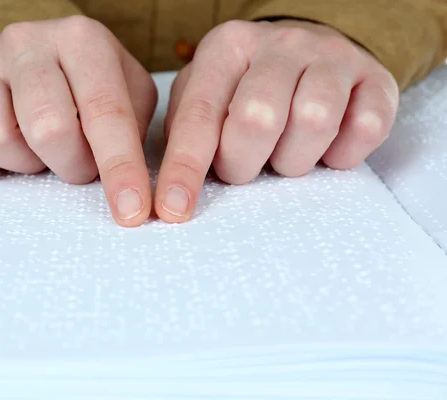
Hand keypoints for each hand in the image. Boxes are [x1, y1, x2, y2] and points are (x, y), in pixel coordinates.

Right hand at [0, 16, 156, 226]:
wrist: (38, 59)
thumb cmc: (91, 87)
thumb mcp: (130, 95)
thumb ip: (135, 131)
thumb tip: (134, 192)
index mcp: (81, 39)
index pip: (104, 113)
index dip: (120, 168)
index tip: (132, 211)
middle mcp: (26, 41)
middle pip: (46, 129)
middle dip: (70, 164)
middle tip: (77, 163)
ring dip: (24, 163)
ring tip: (38, 150)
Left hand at [155, 19, 398, 222]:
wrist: (310, 48)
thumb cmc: (246, 85)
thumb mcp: (205, 94)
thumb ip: (185, 130)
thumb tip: (169, 189)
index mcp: (227, 48)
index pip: (200, 116)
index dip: (185, 168)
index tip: (173, 209)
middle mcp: (280, 45)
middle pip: (258, 119)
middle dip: (244, 163)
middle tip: (244, 168)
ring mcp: (332, 57)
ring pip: (314, 122)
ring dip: (293, 160)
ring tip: (284, 155)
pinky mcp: (376, 79)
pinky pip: (366, 129)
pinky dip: (342, 155)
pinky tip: (325, 148)